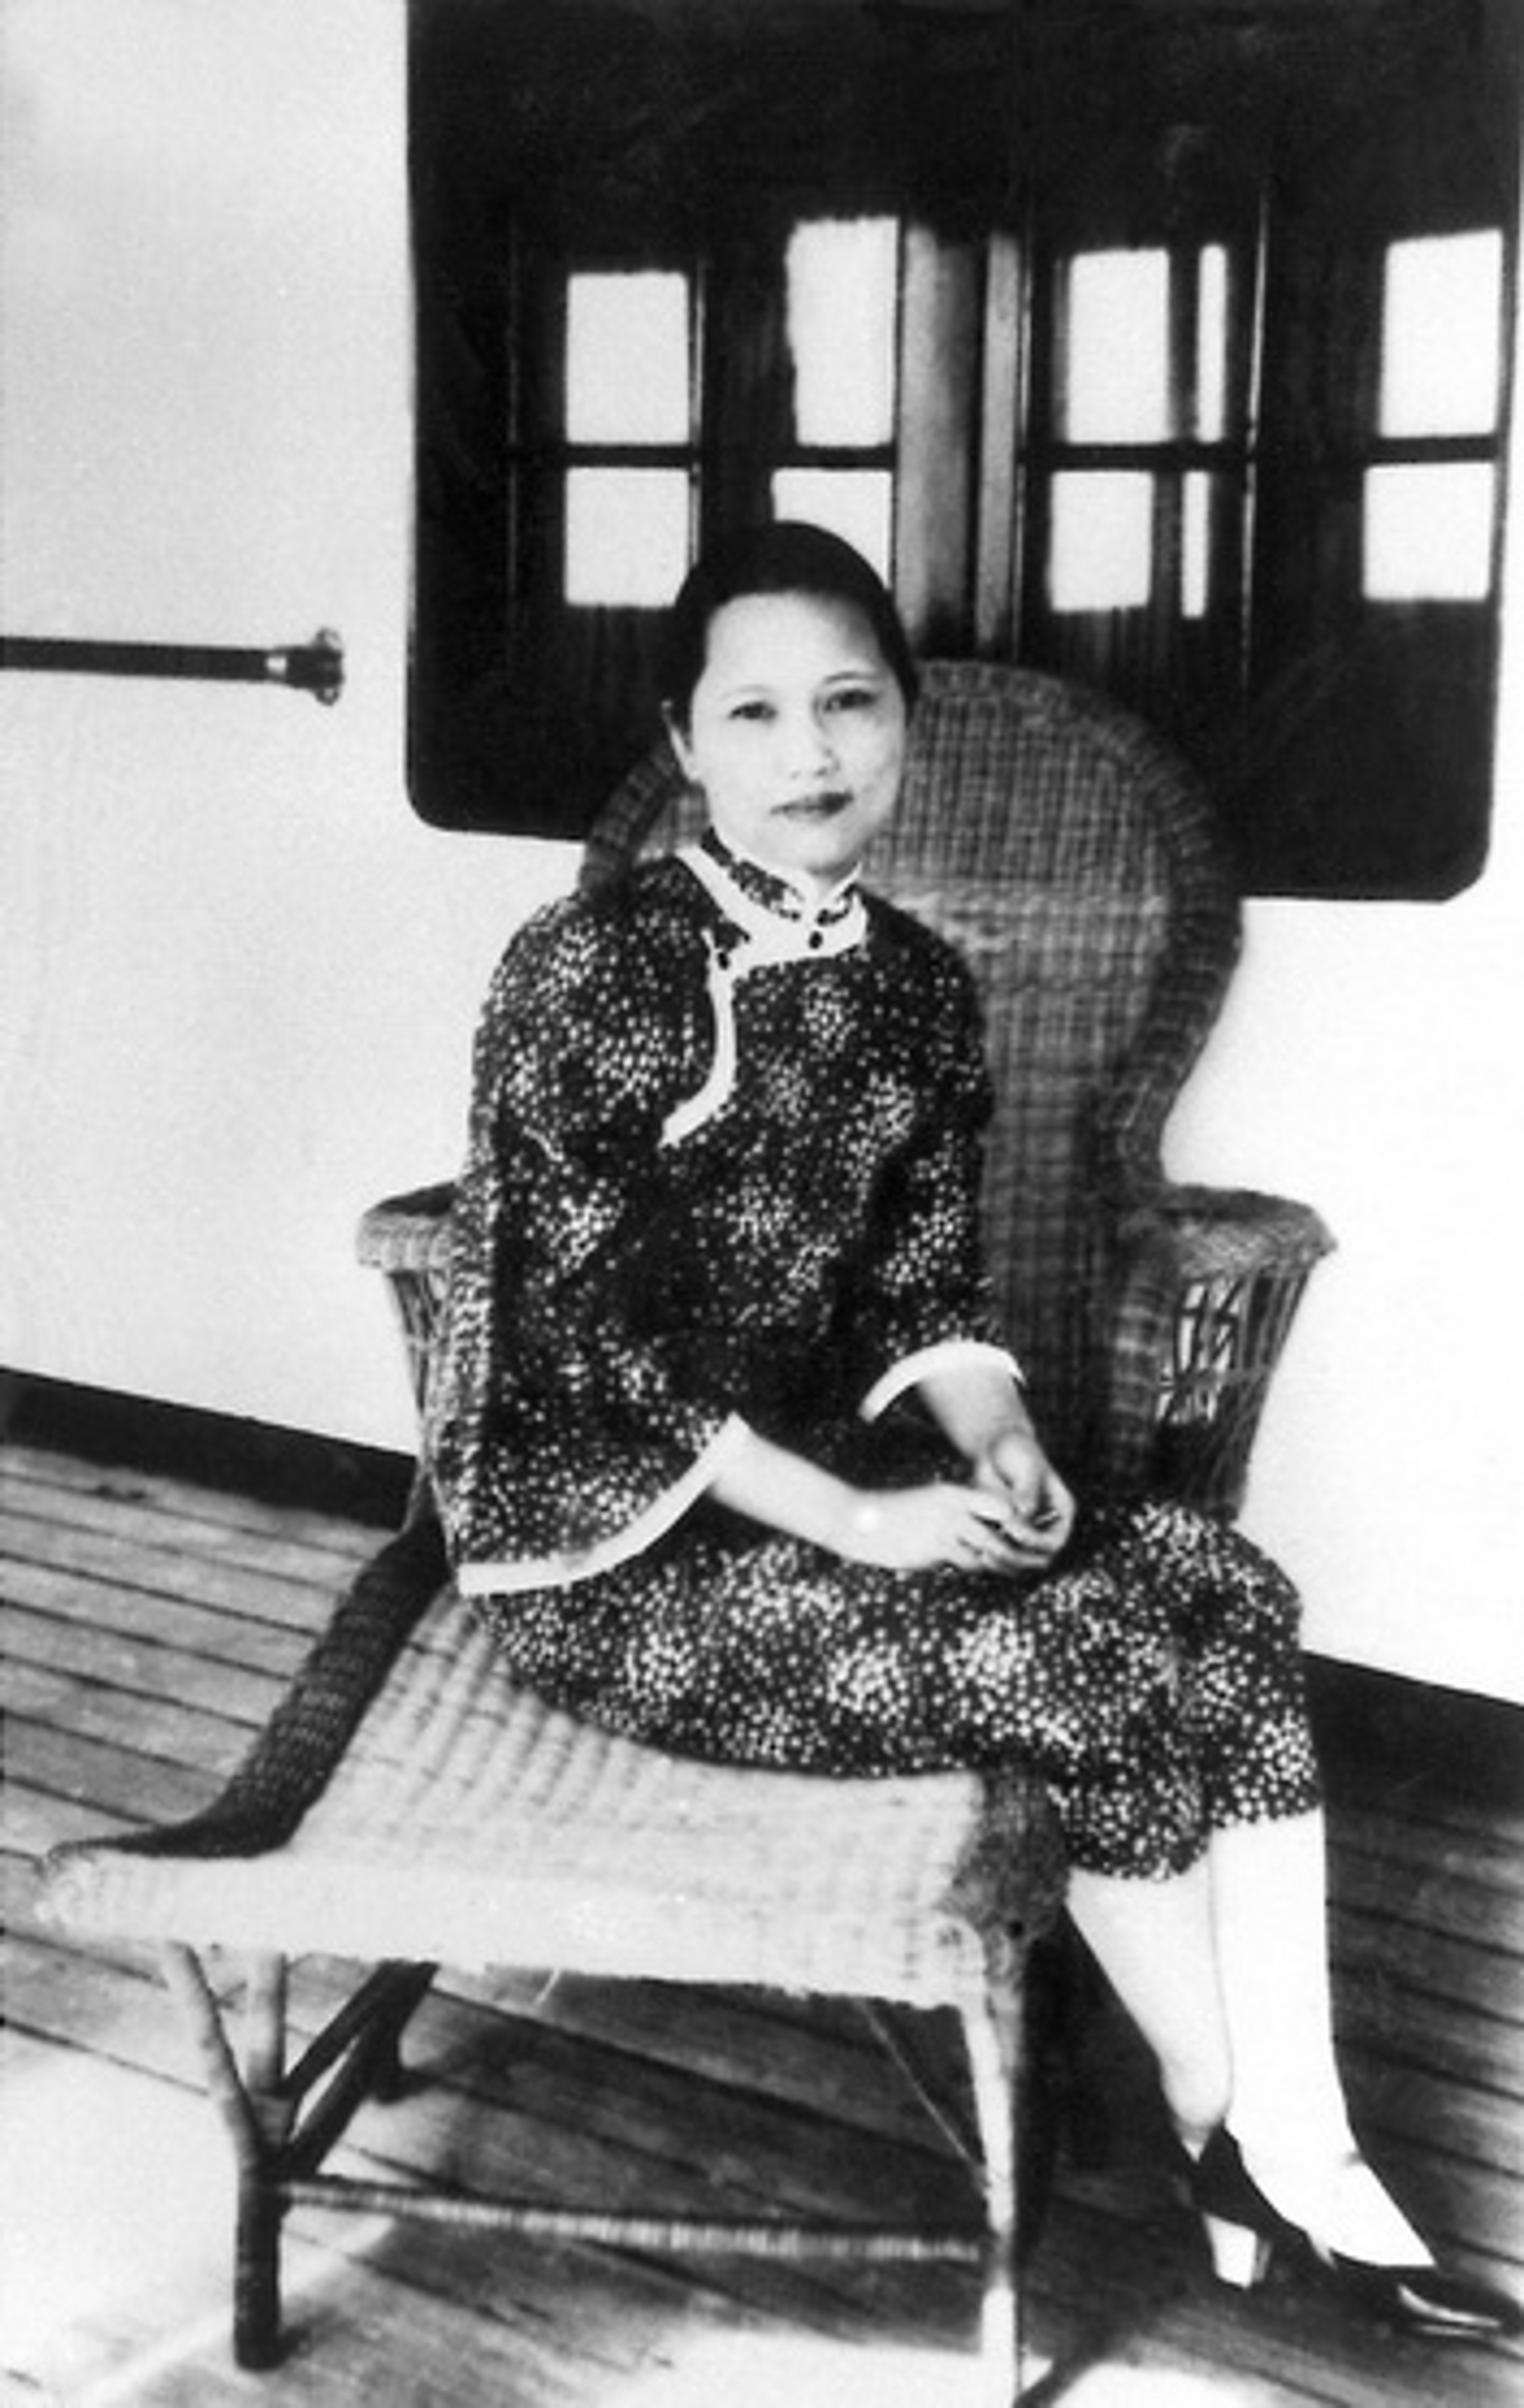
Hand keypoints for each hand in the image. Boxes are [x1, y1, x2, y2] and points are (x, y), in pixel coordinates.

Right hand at [839, 1481, 1047, 1574]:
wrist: (859, 1520)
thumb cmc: (893, 1514)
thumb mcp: (927, 1505)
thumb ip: (953, 1516)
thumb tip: (974, 1538)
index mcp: (953, 1493)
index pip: (999, 1504)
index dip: (1010, 1520)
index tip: (1011, 1532)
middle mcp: (954, 1509)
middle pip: (999, 1531)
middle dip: (1010, 1548)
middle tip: (1020, 1560)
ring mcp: (945, 1530)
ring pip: (985, 1552)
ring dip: (990, 1563)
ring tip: (998, 1568)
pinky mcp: (934, 1550)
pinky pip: (963, 1563)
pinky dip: (967, 1568)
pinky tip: (960, 1566)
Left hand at [970, 1425, 1075, 1568]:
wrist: (996, 1447)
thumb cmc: (1017, 1450)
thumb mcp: (1025, 1464)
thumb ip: (1026, 1488)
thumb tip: (1025, 1511)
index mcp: (1061, 1512)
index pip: (1054, 1542)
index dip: (1035, 1542)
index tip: (1011, 1527)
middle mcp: (1046, 1528)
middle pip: (1038, 1560)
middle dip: (1016, 1558)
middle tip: (991, 1548)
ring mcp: (1027, 1534)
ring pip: (1019, 1564)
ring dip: (1000, 1563)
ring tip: (980, 1550)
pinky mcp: (1006, 1535)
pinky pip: (1001, 1557)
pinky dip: (988, 1557)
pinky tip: (971, 1546)